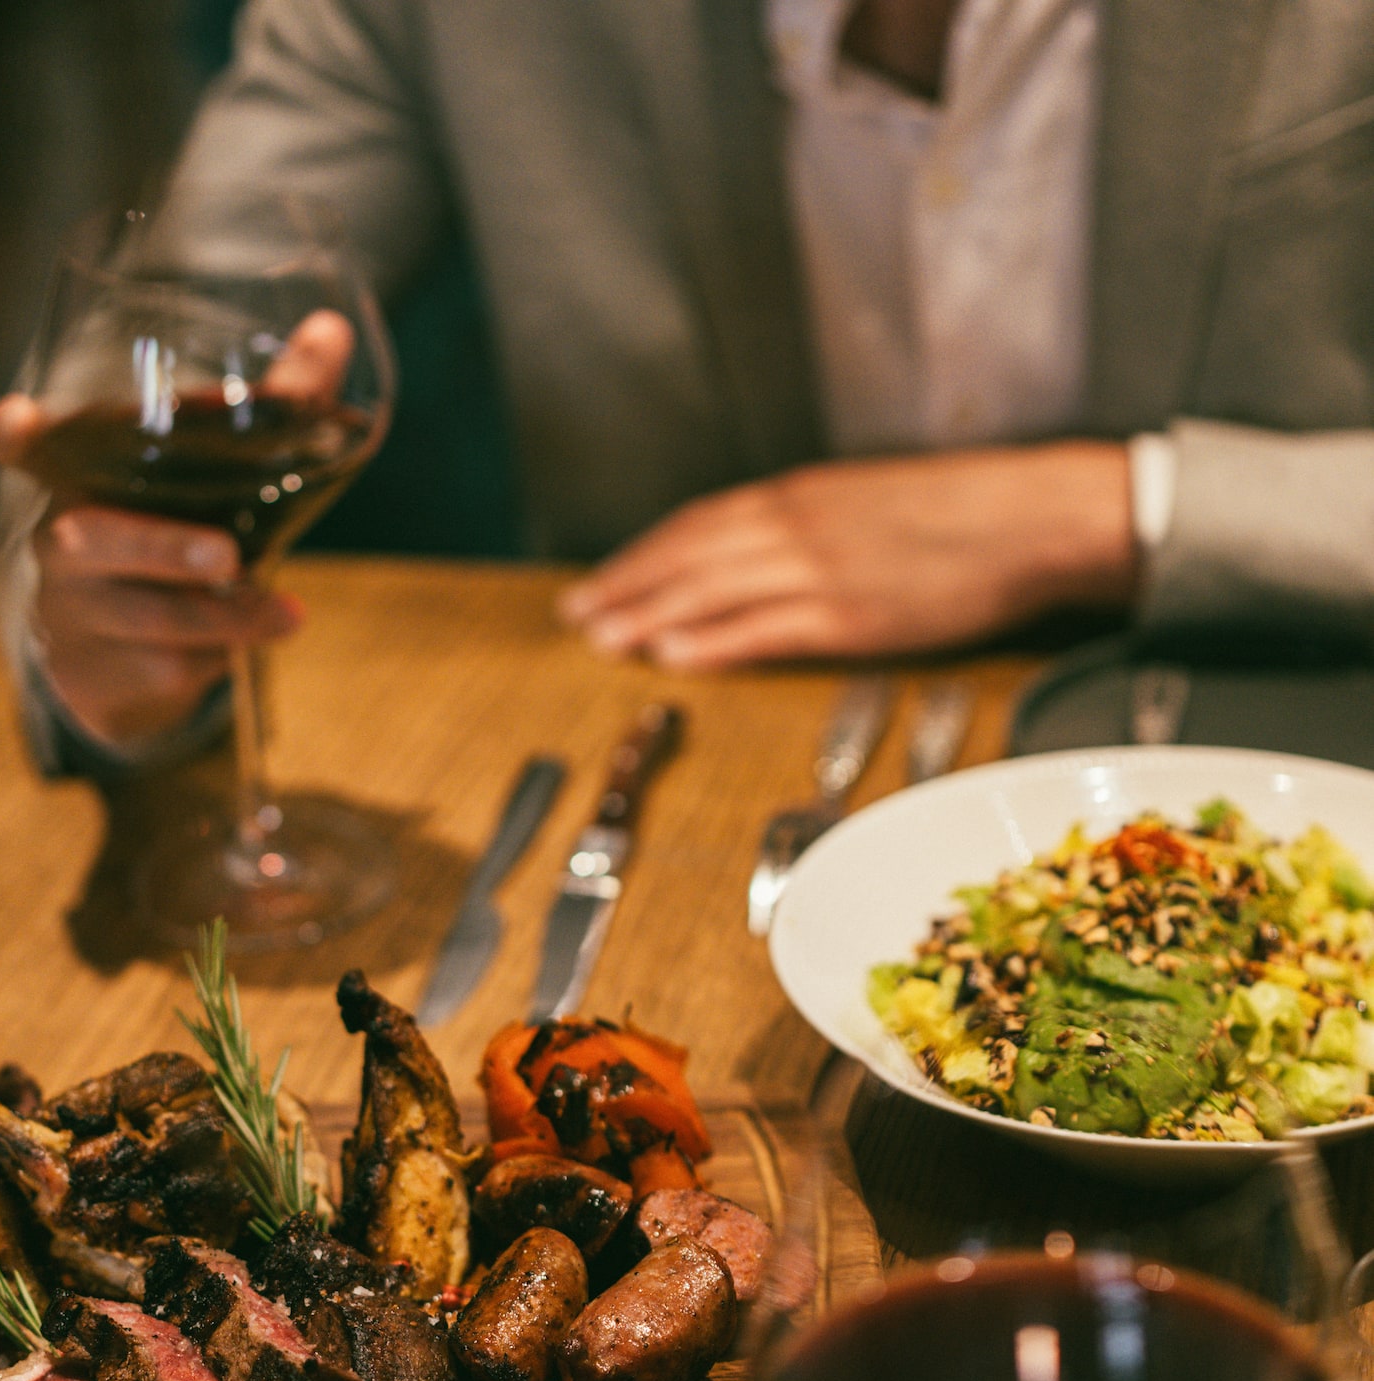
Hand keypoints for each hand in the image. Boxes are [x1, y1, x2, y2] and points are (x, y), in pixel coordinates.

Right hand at [0, 311, 353, 747]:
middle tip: (225, 554)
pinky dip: (214, 658)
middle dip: (162, 546)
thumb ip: (275, 403)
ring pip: (146, 614)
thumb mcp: (217, 477)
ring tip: (287, 615)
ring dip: (223, 617)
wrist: (132, 665)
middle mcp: (60, 539)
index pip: (18, 446)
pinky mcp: (92, 675)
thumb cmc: (178, 540)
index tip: (18, 424)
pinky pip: (163, 668)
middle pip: (90, 540)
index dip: (16, 436)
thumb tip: (334, 329)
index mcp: (77, 478)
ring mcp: (70, 612)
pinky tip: (236, 649)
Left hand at [559, 443, 1135, 669]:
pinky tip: (672, 655)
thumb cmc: (965, 513)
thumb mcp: (873, 502)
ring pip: (708, 590)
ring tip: (603, 638)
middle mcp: (797, 525)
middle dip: (626, 585)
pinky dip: (710, 641)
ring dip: (649, 614)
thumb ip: (815, 523)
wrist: (1032, 515)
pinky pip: (760, 628)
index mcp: (803, 496)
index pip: (700, 523)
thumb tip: (771, 548)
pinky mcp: (847, 613)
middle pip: (687, 555)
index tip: (606, 577)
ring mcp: (818, 568)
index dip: (645, 553)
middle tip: (577, 614)